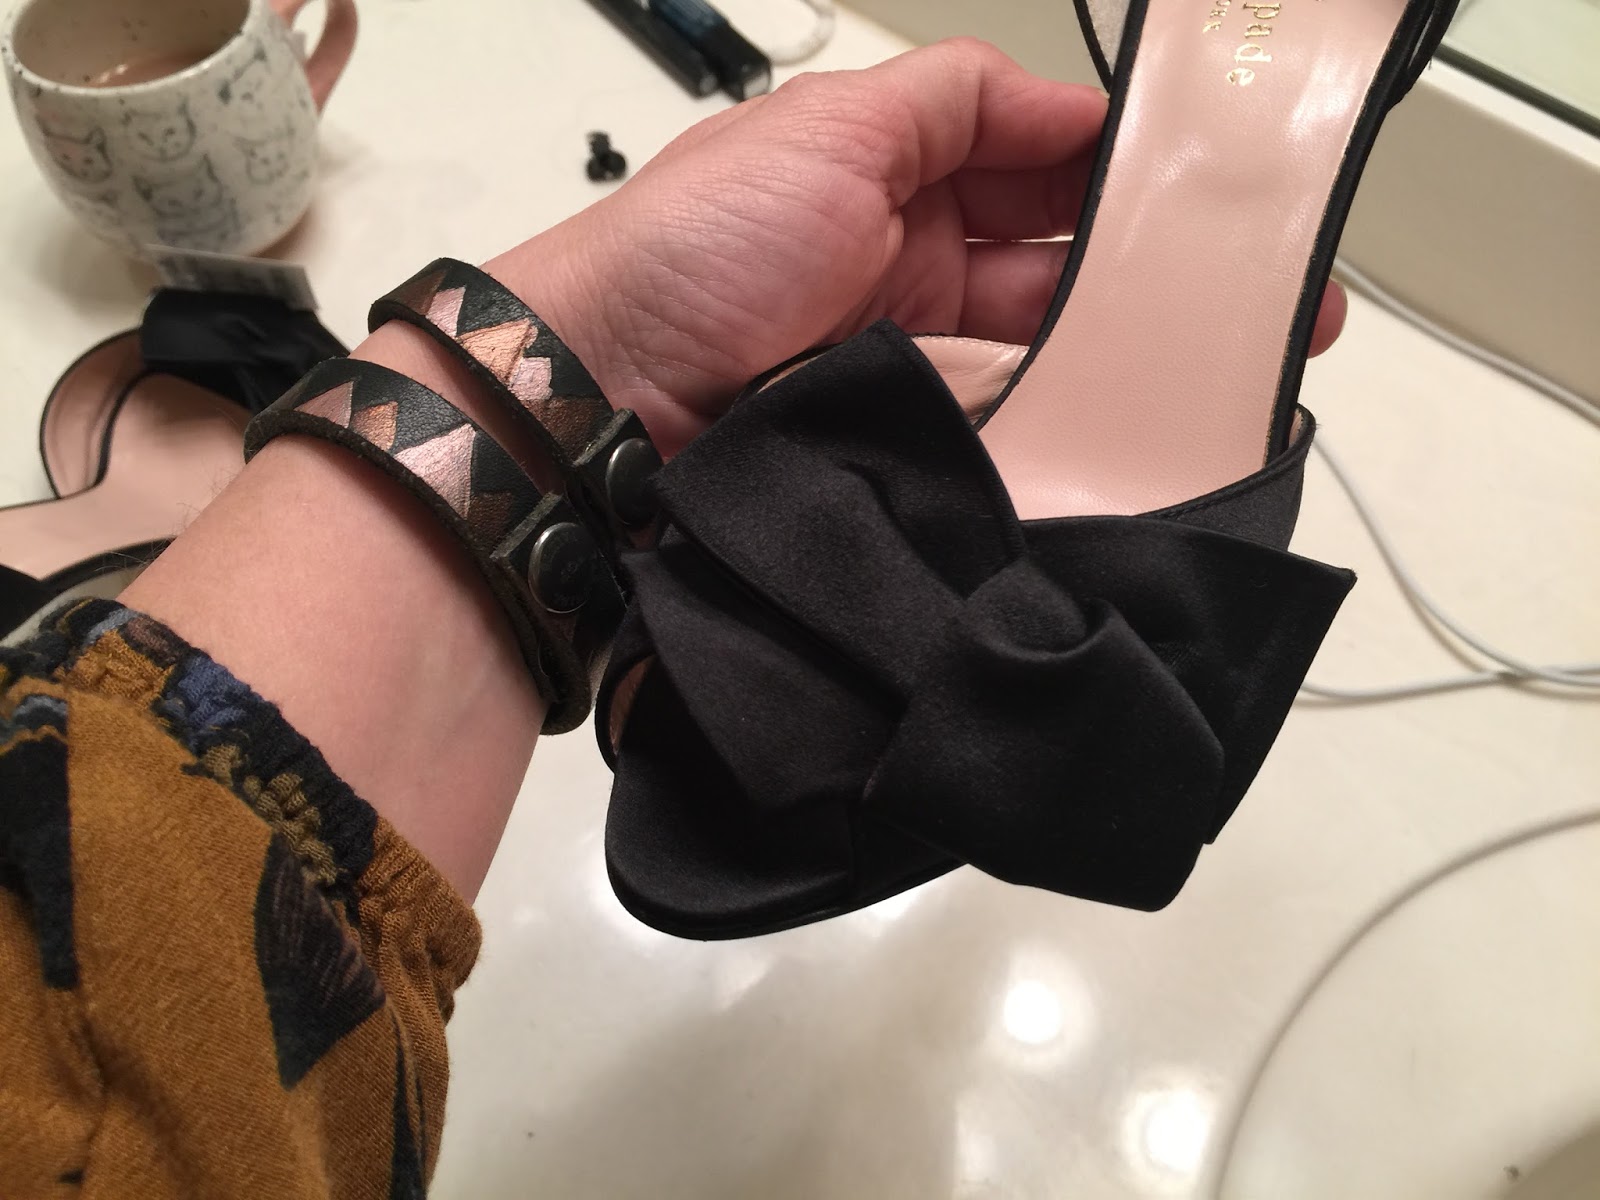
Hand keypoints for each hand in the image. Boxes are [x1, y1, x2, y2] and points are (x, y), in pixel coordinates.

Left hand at [495, 38, 1346, 453]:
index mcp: (899, 179)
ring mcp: (911, 364)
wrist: (604, 398)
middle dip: (1159, 276)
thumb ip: (953, 98)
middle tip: (1266, 301)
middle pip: (1060, 268)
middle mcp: (913, 271)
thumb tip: (1068, 96)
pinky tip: (1140, 432)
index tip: (1226, 190)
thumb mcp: (830, 127)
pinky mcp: (903, 442)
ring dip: (1128, 357)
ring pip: (1044, 355)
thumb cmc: (696, 248)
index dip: (1130, 173)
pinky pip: (1002, 434)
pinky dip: (1066, 433)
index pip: (1040, 164)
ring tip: (1231, 368)